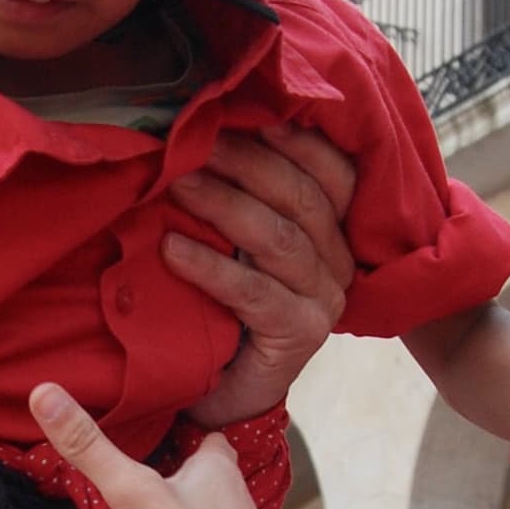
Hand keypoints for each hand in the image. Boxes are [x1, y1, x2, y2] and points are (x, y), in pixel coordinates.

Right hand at [27, 382, 279, 508]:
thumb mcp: (131, 492)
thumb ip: (90, 448)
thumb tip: (43, 391)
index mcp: (219, 464)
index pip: (205, 434)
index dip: (183, 430)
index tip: (154, 431)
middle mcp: (237, 493)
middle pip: (208, 469)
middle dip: (182, 467)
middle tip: (146, 468)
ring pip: (211, 504)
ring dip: (188, 503)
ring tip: (155, 505)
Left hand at [170, 126, 357, 427]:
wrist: (220, 393)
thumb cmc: (223, 310)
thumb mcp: (234, 245)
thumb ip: (239, 199)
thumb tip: (198, 134)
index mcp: (332, 234)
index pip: (335, 175)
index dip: (300, 142)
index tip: (253, 115)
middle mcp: (338, 265)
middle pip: (303, 199)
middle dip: (246, 163)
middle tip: (191, 142)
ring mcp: (322, 303)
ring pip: (280, 239)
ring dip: (223, 205)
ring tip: (176, 183)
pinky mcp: (297, 336)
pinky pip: (254, 292)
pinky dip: (209, 267)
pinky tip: (171, 248)